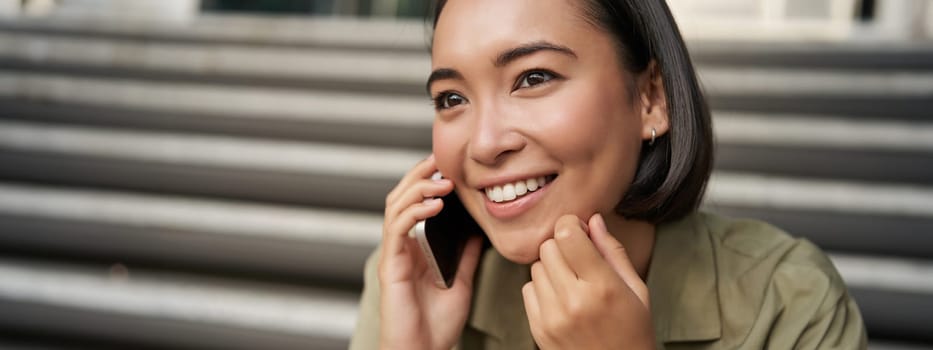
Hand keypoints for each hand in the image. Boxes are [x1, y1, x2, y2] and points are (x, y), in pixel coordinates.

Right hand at [378, 155, 482, 349]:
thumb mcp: (461, 282)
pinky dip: (413, 212)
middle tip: (439, 161)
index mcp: (415, 248)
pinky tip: (433, 206)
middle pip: (400, 198)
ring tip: (442, 182)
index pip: (415, 203)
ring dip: (417, 189)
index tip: (447, 166)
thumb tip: (478, 231)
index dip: (426, 181)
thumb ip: (465, 255)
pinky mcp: (390, 266)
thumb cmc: (437, 325)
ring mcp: (394, 255)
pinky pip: (397, 230)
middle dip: (418, 175)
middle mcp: (401, 247)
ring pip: (395, 207)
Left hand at [522, 213, 654, 348]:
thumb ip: (613, 251)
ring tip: (573, 282)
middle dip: (563, 246)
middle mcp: (573, 301)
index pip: (567, 234)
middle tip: (579, 258)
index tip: (581, 232)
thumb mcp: (636, 289)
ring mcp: (552, 316)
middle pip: (548, 247)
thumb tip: (594, 220)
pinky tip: (562, 298)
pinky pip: (527, 288)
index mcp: (602, 287)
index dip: (572, 225)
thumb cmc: (633, 332)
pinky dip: (542, 288)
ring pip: (536, 266)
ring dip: (552, 267)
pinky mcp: (538, 328)